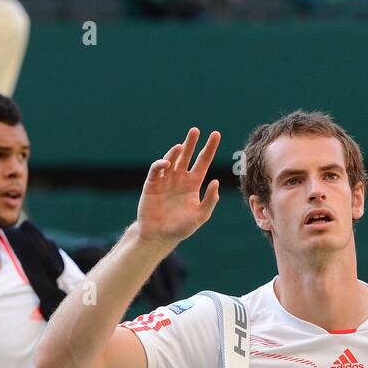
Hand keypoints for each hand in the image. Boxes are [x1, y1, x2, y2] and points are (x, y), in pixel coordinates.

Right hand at [136, 127, 221, 245]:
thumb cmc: (180, 228)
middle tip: (196, 130)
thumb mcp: (200, 216)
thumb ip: (209, 200)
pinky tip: (167, 163)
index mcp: (193, 184)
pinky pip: (156, 170)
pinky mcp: (152, 184)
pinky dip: (161, 164)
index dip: (209, 148)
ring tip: (181, 146)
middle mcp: (179, 178)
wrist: (159, 236)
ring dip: (176, 152)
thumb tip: (216, 181)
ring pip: (171, 159)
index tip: (216, 134)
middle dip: (191, 143)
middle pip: (187, 156)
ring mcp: (165, 180)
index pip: (203, 161)